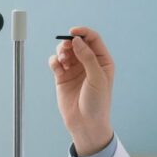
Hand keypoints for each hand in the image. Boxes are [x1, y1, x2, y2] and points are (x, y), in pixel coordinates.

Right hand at [49, 27, 114, 155]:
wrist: (86, 124)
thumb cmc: (97, 102)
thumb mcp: (97, 78)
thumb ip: (88, 58)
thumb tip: (77, 41)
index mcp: (102, 61)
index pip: (93, 39)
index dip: (83, 33)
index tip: (72, 32)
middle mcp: (88, 63)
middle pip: (77, 43)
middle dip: (69, 42)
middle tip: (65, 48)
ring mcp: (75, 69)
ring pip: (65, 51)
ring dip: (61, 51)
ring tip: (62, 61)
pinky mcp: (62, 77)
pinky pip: (56, 63)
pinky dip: (54, 61)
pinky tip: (56, 67)